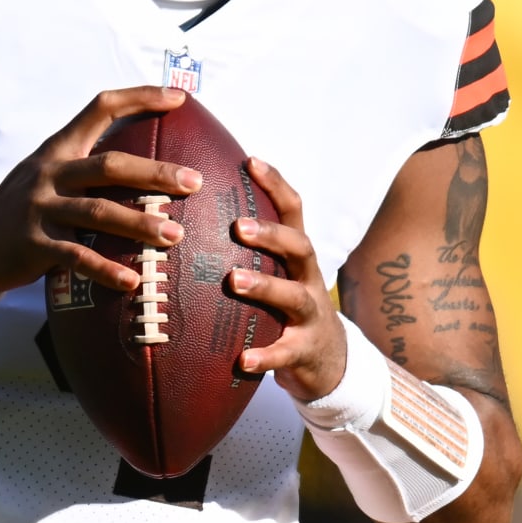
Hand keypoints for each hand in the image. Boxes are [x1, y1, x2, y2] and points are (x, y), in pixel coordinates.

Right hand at [0, 86, 201, 294]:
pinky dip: (106, 269)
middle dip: (154, 172)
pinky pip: (76, 257)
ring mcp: (41, 208)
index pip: (101, 108)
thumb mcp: (50, 173)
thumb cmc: (29, 206)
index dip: (140, 97)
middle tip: (193, 182)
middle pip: (109, 165)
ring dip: (139, 224)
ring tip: (174, 235)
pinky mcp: (35, 245)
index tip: (178, 96)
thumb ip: (88, 163)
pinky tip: (132, 281)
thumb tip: (148, 161)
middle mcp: (50, 173)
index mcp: (59, 148)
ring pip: (97, 212)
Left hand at [228, 156, 347, 402]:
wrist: (330, 361)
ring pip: (294, 296)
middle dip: (270, 234)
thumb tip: (191, 214)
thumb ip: (248, 249)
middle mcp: (309, 279)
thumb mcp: (277, 272)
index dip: (276, 184)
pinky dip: (265, 356)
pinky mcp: (305, 351)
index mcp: (297, 256)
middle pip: (300, 247)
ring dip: (265, 286)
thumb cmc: (286, 307)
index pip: (293, 211)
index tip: (251, 161)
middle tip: (238, 226)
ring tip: (234, 281)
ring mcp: (311, 315)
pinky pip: (286, 353)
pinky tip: (242, 359)